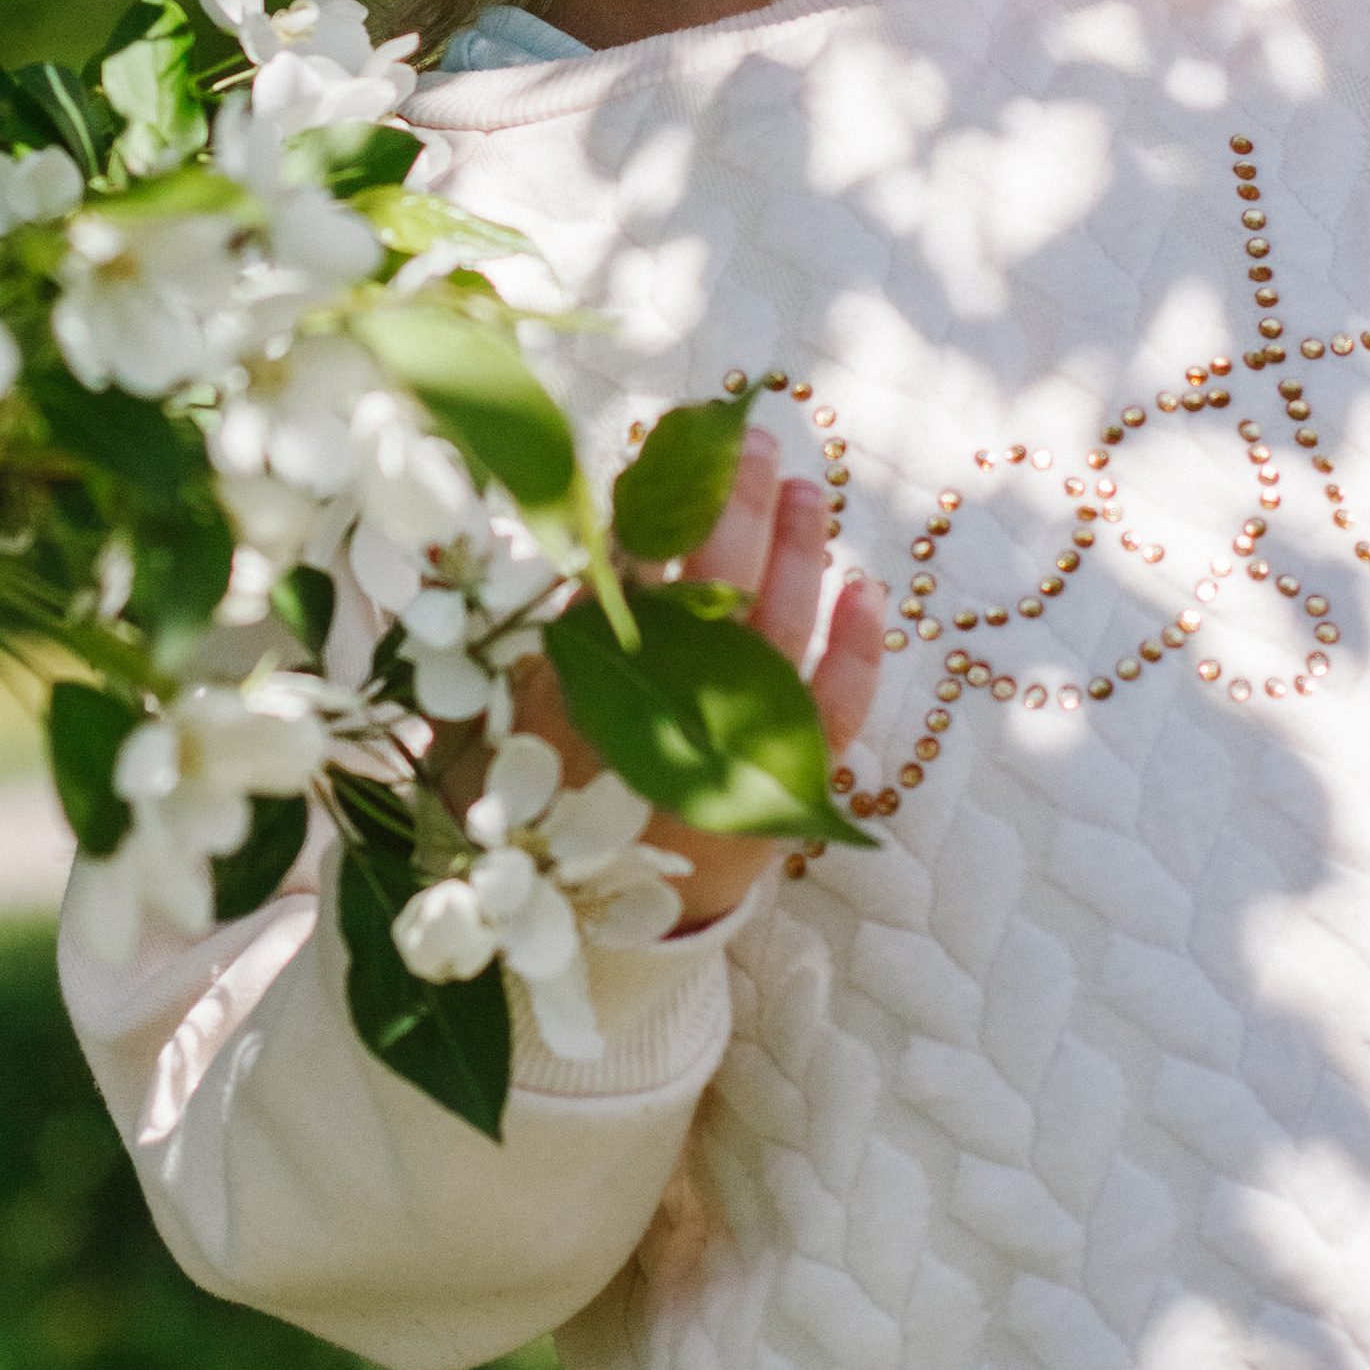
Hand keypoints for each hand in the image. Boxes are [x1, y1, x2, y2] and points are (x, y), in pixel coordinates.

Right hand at [506, 426, 884, 925]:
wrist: (595, 931)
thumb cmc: (542, 798)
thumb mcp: (501, 714)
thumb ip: (518, 629)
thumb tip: (530, 531)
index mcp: (587, 678)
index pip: (628, 564)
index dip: (658, 496)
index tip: (675, 438)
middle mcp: (664, 707)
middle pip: (711, 581)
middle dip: (733, 501)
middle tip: (750, 438)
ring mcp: (733, 747)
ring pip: (777, 629)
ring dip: (796, 549)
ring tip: (805, 490)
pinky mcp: (788, 790)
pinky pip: (835, 713)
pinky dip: (856, 651)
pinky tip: (868, 591)